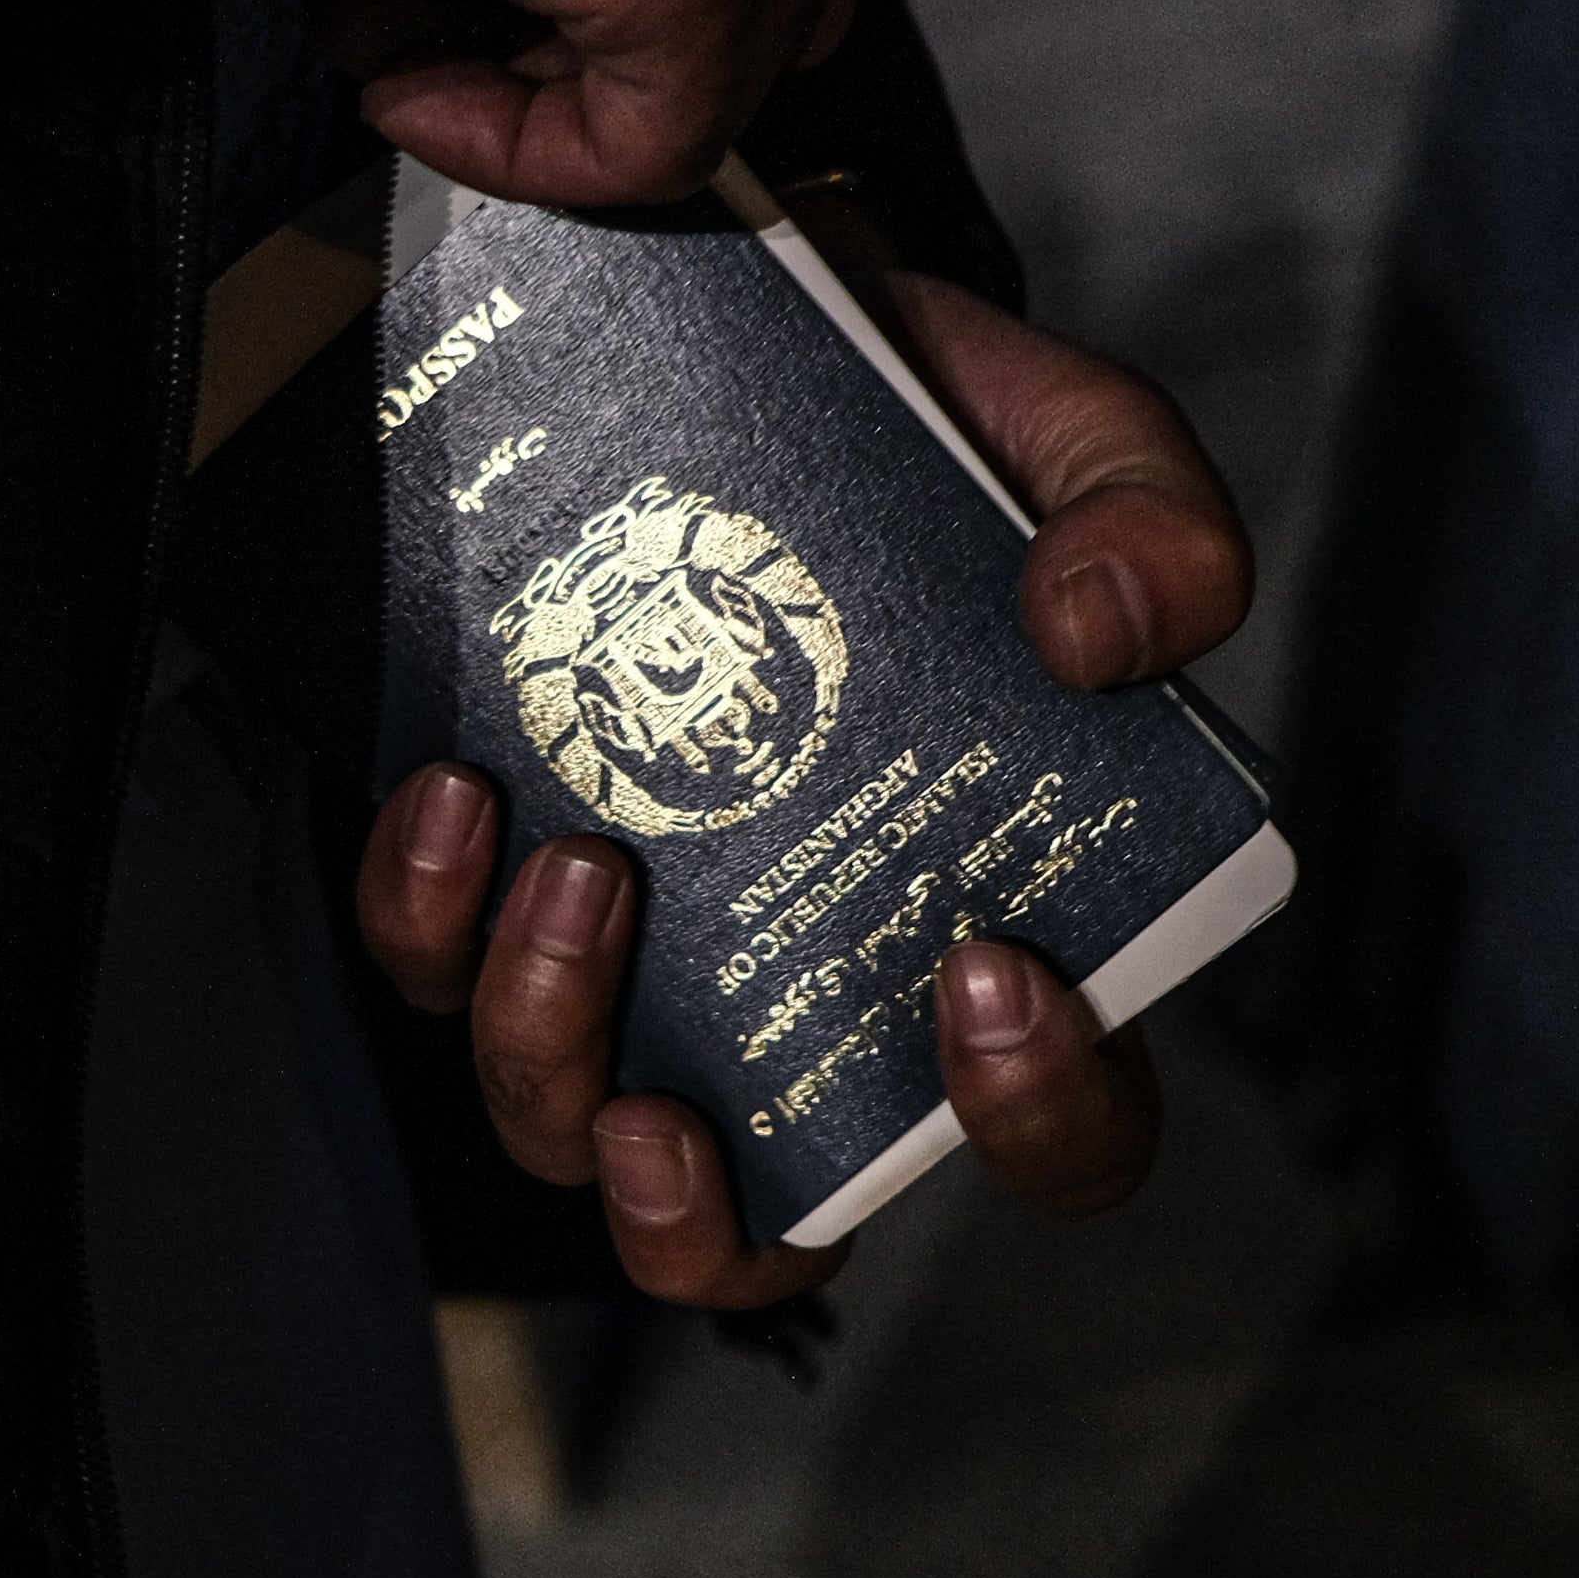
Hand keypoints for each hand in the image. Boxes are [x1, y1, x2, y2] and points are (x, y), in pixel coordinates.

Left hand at [355, 277, 1240, 1306]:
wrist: (737, 346)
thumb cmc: (928, 452)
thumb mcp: (1076, 444)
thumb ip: (1155, 529)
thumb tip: (1104, 641)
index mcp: (985, 944)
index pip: (1060, 1135)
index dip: (1036, 1120)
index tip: (984, 976)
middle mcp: (796, 994)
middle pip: (754, 1231)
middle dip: (688, 1211)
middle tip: (664, 1105)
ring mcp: (629, 955)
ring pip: (555, 1119)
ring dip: (546, 1037)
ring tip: (572, 871)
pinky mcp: (487, 875)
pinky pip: (423, 963)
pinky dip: (425, 909)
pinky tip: (454, 795)